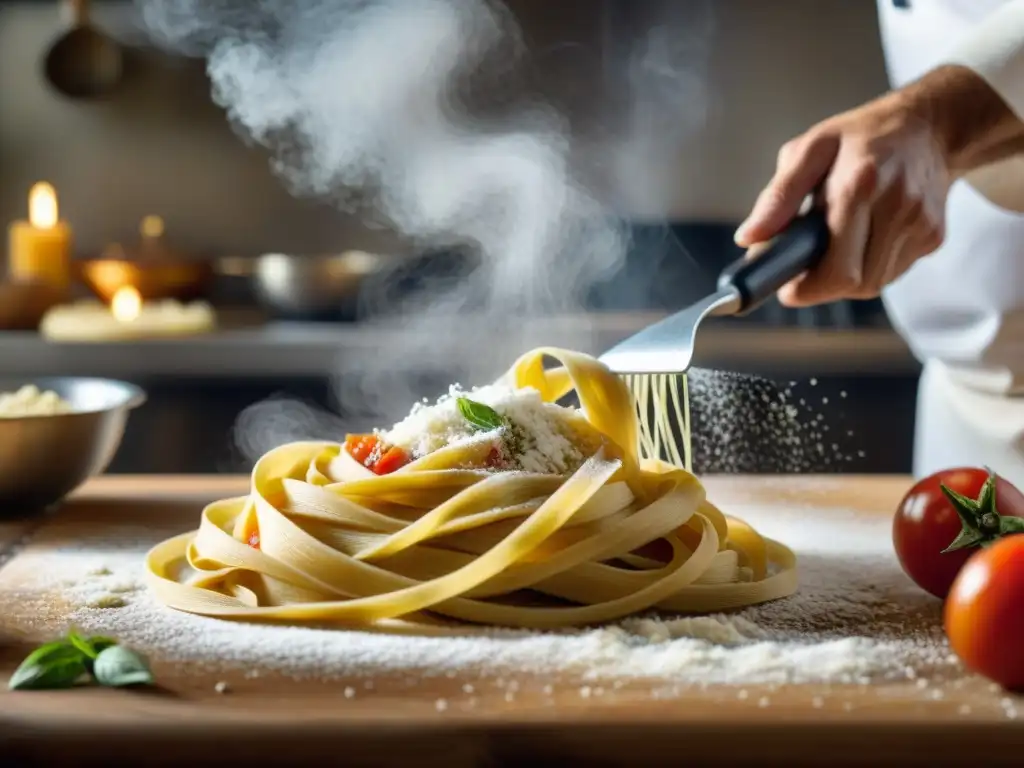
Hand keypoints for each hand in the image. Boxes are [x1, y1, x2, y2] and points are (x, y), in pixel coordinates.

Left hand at [734, 92, 949, 306]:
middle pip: (855, 283)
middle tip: (805, 263)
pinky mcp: (934, 237)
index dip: (807, 287)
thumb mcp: (809, 150)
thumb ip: (777, 196)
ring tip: (836, 243)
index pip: (836, 269)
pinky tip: (863, 238)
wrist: (929, 126)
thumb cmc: (861, 136)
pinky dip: (870, 265)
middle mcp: (896, 207)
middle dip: (822, 283)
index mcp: (859, 184)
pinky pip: (892, 272)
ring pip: (874, 283)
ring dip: (847, 275)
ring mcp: (920, 224)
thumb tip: (748, 238)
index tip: (787, 286)